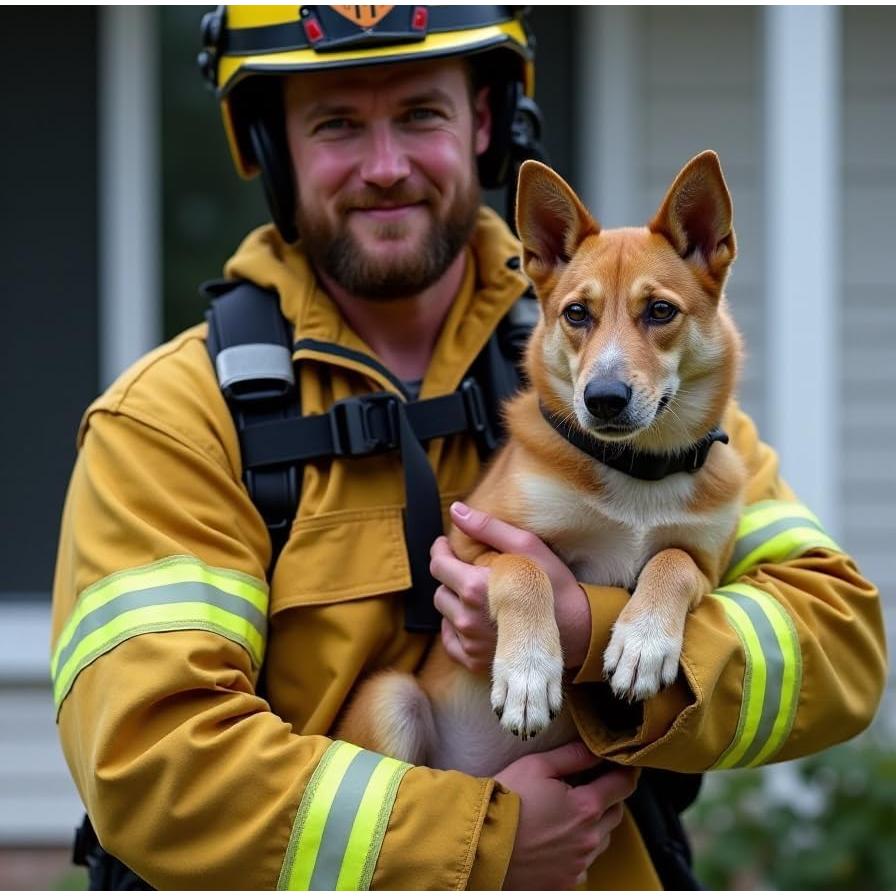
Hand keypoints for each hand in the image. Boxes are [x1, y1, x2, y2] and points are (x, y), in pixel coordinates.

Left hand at [429, 501, 591, 671]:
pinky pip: (450, 643)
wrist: (577, 629)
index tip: (448, 546)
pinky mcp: (476, 662)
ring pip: (445, 615)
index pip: (438, 565)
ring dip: (456, 603)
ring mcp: (471, 643)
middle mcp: (468, 618)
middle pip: (440, 590)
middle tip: (470, 570)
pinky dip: (457, 630)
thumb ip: (487, 527)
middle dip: (451, 577)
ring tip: (479, 595)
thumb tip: (456, 510)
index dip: (441, 551)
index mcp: (475, 588)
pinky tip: (477, 620)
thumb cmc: (553, 584)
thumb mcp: (526, 546)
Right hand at [495, 741, 637, 888]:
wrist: (479, 846)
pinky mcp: (565, 883)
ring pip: (602, 840)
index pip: (621, 786)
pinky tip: (558, 839)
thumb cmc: (505, 801)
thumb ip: (572, 756)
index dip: (626, 772)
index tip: (626, 765)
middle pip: (615, 814)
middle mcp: (588, 840)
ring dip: (595, 825)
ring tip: (570, 813)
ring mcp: (578, 865)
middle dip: (609, 798)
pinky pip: (584, 863)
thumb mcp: (536, 766)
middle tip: (593, 786)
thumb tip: (596, 749)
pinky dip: (578, 849)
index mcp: (585, 808)